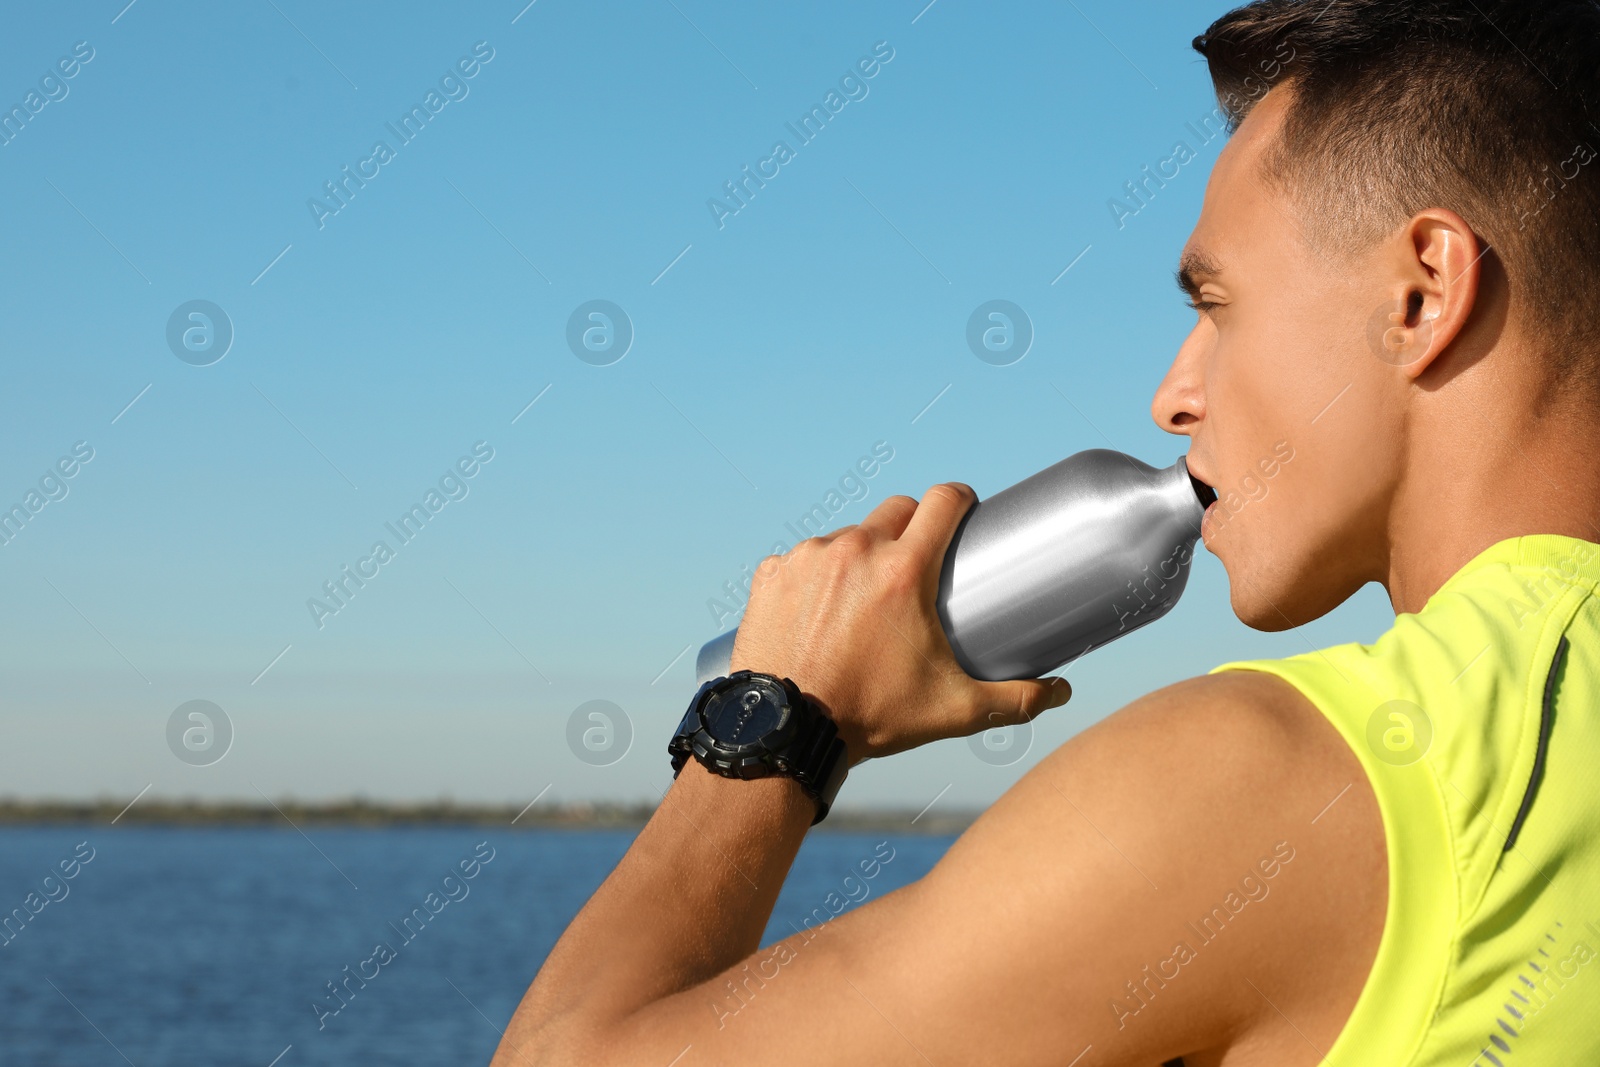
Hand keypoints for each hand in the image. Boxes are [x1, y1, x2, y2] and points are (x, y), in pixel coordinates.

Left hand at [729, 482, 1071, 764]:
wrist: (786, 729)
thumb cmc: (869, 717)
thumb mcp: (951, 709)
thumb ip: (1013, 700)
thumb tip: (1059, 692)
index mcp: (903, 571)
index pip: (943, 501)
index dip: (960, 500)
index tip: (965, 512)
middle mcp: (855, 551)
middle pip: (898, 510)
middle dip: (913, 528)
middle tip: (918, 564)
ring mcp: (809, 558)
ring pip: (849, 534)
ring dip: (862, 553)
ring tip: (867, 595)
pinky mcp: (773, 573)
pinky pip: (805, 558)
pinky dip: (817, 576)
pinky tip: (821, 608)